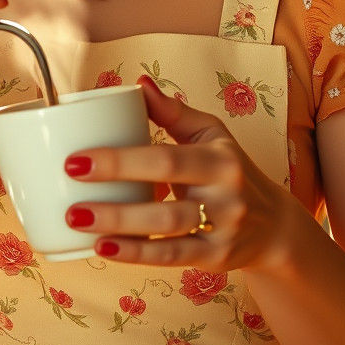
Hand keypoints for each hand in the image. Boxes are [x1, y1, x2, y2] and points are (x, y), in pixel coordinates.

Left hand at [63, 75, 290, 272]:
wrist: (274, 224)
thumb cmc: (231, 169)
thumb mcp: (210, 134)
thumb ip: (173, 112)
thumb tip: (137, 84)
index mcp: (219, 158)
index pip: (165, 159)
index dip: (119, 160)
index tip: (75, 160)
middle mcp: (225, 195)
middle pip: (165, 199)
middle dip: (113, 200)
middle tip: (70, 198)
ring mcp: (222, 230)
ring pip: (166, 232)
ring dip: (119, 228)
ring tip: (77, 221)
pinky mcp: (216, 259)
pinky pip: (172, 258)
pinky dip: (137, 254)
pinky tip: (104, 248)